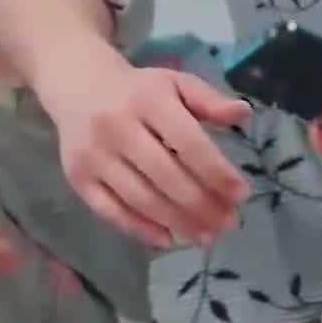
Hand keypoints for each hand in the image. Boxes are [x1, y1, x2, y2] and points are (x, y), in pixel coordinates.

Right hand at [46, 46, 249, 247]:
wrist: (78, 86)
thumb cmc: (139, 89)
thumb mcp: (176, 83)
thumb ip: (209, 100)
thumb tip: (243, 113)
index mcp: (148, 99)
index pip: (187, 142)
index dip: (216, 172)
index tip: (241, 194)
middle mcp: (117, 127)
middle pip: (165, 176)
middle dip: (201, 204)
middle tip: (229, 223)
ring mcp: (94, 156)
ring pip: (140, 198)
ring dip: (177, 222)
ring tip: (206, 236)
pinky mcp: (77, 178)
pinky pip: (110, 211)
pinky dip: (140, 229)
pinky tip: (168, 239)